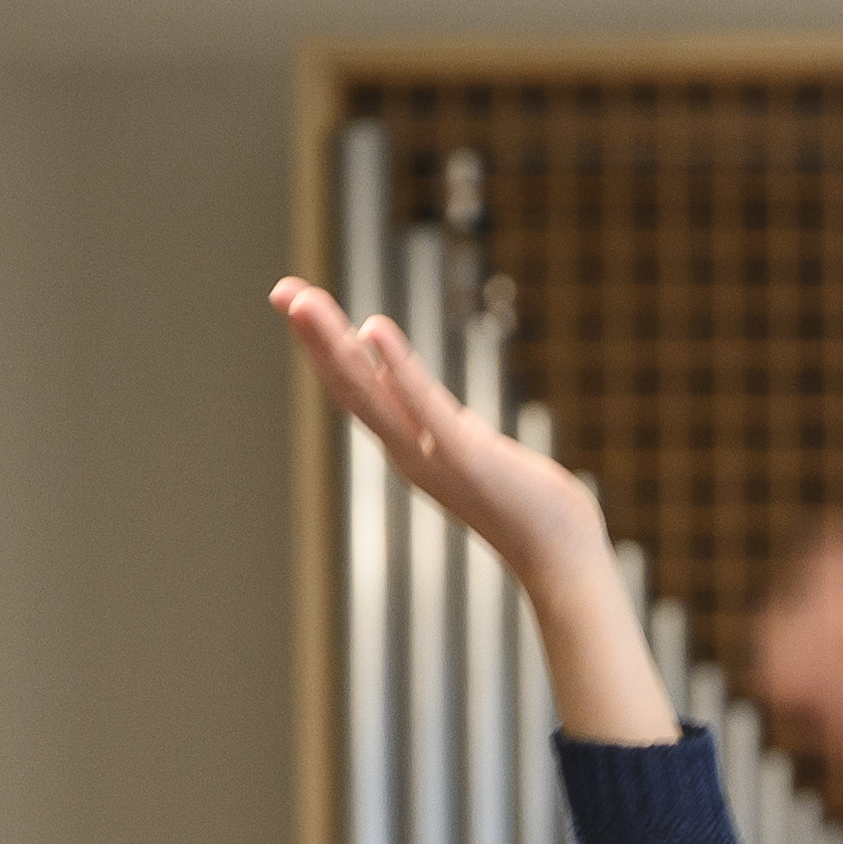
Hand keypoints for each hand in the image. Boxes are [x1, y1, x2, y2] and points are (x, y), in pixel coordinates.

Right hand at [267, 279, 674, 742]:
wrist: (560, 554)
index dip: (321, 348)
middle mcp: (408, 450)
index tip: (295, 299)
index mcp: (409, 445)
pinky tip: (373, 328)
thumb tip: (432, 406)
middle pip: (349, 386)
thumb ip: (443, 426)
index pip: (354, 389)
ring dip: (334, 345)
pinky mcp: (465, 455)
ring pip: (371, 392)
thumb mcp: (471, 451)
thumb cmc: (526, 504)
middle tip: (281, 289)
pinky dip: (396, 367)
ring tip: (305, 301)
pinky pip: (424, 406)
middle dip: (314, 337)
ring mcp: (431, 454)